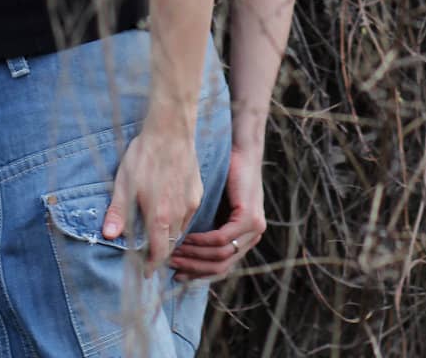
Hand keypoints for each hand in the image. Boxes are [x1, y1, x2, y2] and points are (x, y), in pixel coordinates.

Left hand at [103, 125, 202, 274]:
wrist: (171, 131)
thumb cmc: (144, 156)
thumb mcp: (124, 183)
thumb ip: (118, 212)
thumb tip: (107, 236)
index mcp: (160, 217)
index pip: (159, 252)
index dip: (153, 265)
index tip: (147, 273)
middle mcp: (179, 214)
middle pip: (171, 243)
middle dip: (161, 252)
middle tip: (150, 255)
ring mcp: (190, 203)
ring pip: (182, 229)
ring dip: (170, 235)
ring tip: (159, 234)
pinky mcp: (197, 191)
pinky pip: (189, 214)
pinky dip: (180, 219)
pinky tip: (170, 210)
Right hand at [167, 145, 265, 279]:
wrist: (242, 152)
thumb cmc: (226, 176)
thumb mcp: (215, 207)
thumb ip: (207, 227)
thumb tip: (183, 249)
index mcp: (244, 239)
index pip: (220, 268)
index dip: (198, 273)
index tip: (177, 273)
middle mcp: (252, 239)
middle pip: (220, 267)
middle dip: (193, 269)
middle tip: (172, 266)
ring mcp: (254, 230)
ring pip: (220, 256)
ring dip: (194, 256)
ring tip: (175, 253)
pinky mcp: (250, 219)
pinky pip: (222, 238)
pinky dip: (203, 241)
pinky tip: (187, 239)